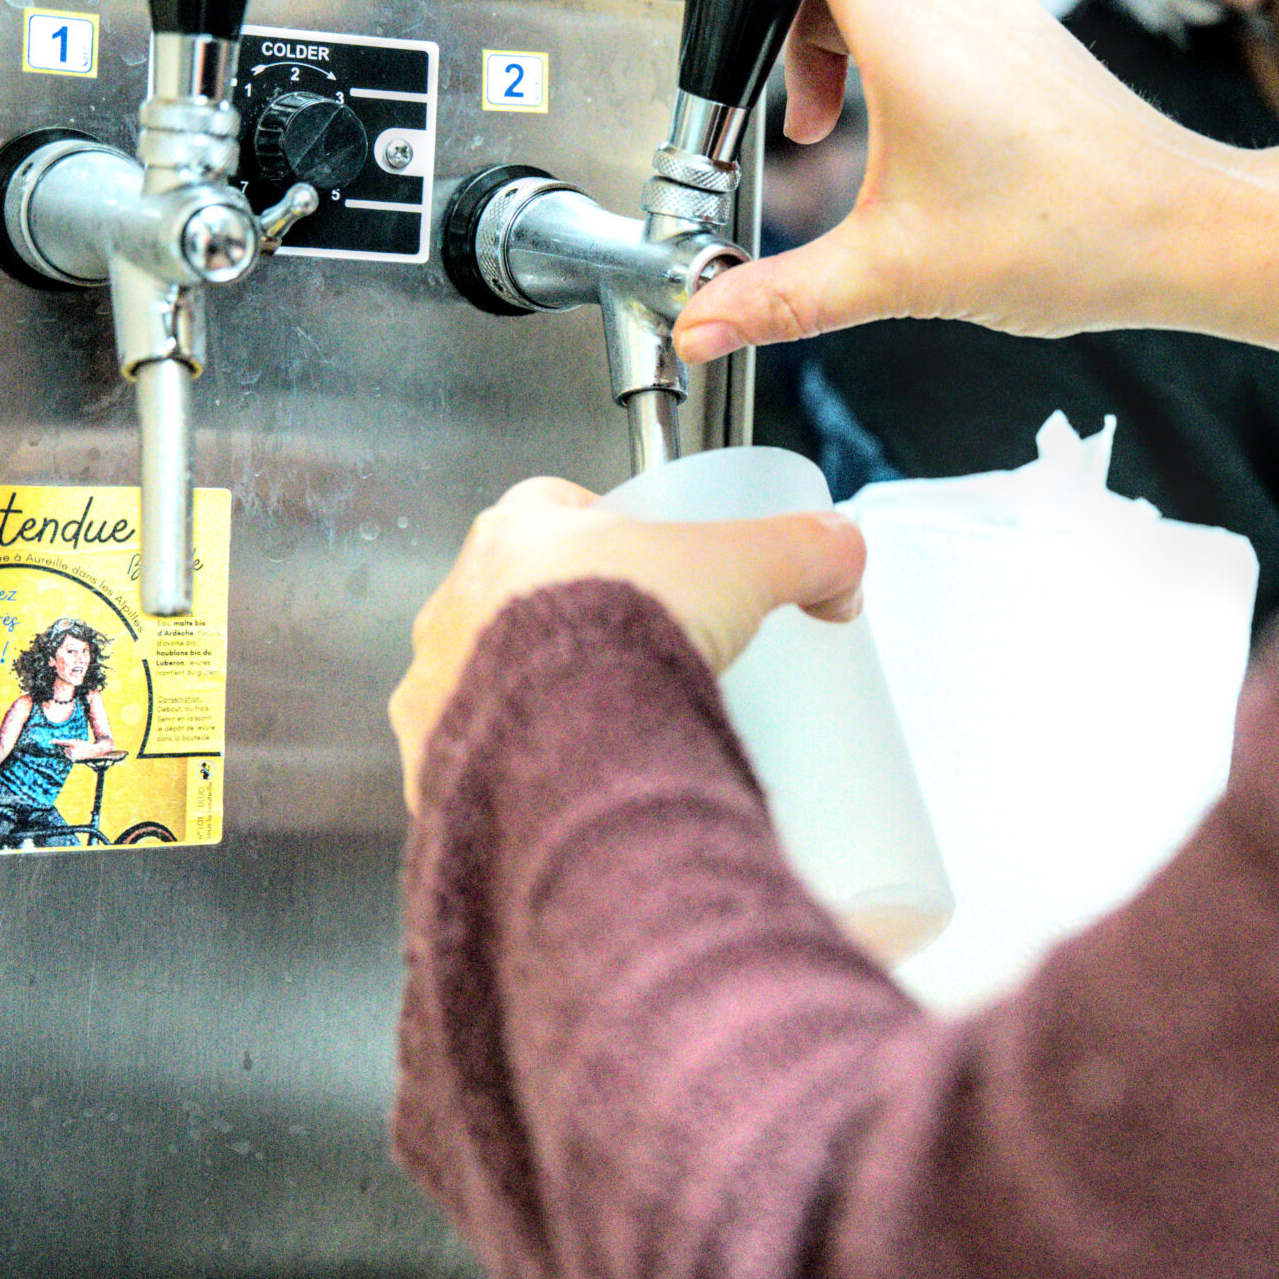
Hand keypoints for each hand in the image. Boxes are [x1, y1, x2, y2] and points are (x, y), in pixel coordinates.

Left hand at [388, 477, 866, 815]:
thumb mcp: (742, 569)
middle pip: (517, 589)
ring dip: (534, 691)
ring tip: (606, 719)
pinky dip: (518, 763)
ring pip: (487, 674)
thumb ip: (801, 552)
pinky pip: (474, 755)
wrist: (571, 743)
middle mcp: (459, 601)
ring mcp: (436, 683)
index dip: (604, 526)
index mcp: (517, 532)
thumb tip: (843, 555)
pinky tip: (572, 774)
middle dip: (571, 613)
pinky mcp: (434, 759)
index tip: (644, 554)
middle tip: (638, 647)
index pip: (553, 504)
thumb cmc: (621, 639)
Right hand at [665, 0, 1211, 364]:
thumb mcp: (899, 274)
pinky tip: (872, 115)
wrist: (1182, 230)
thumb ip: (784, 299)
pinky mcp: (1011, 27)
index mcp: (910, 22)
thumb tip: (704, 324)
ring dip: (819, 6)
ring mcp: (988, 0)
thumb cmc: (1076, 232)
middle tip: (737, 19)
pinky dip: (868, 23)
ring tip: (812, 112)